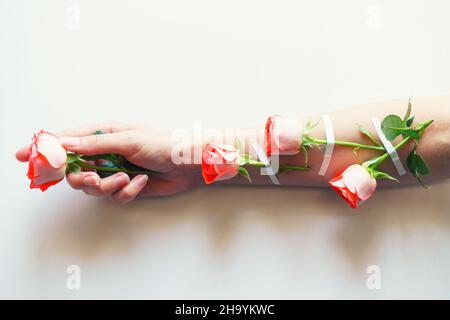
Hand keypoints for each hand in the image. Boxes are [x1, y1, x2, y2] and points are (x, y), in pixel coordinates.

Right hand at [16, 122, 200, 202]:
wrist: (187, 166)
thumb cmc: (161, 145)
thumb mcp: (127, 140)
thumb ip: (94, 144)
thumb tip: (63, 143)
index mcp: (102, 135)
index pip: (66, 141)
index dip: (44, 149)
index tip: (23, 156)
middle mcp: (104, 153)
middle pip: (73, 170)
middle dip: (81, 178)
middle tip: (93, 179)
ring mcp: (113, 171)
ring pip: (91, 188)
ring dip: (108, 186)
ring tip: (126, 178)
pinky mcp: (125, 188)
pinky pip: (113, 197)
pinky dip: (127, 192)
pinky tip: (141, 182)